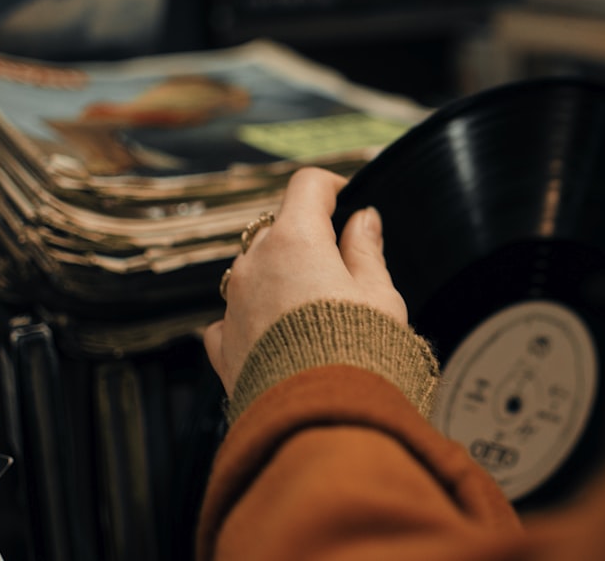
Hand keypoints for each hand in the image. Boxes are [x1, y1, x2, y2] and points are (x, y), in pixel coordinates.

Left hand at [203, 167, 406, 393]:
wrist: (322, 419)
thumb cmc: (358, 354)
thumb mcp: (380, 295)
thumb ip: (367, 251)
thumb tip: (364, 220)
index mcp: (297, 240)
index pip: (308, 186)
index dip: (332, 187)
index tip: (348, 201)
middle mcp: (255, 264)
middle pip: (280, 229)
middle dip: (310, 239)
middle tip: (345, 270)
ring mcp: (233, 303)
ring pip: (255, 271)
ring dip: (280, 277)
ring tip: (317, 312)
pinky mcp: (224, 343)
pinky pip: (235, 316)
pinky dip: (255, 318)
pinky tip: (280, 337)